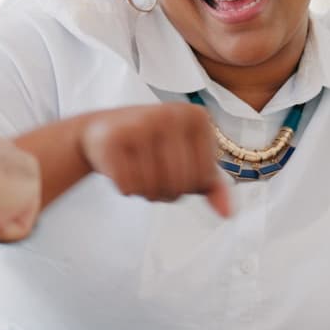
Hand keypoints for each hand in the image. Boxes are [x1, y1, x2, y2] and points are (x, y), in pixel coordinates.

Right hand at [80, 103, 230, 216]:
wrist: (101, 130)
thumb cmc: (152, 145)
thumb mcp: (186, 157)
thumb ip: (211, 184)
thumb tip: (228, 214)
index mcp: (196, 116)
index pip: (204, 178)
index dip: (189, 185)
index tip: (173, 167)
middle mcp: (170, 114)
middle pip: (180, 184)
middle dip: (167, 192)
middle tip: (153, 174)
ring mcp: (141, 123)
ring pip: (154, 188)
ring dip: (145, 192)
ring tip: (138, 171)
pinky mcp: (114, 138)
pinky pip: (128, 187)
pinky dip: (125, 189)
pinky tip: (121, 169)